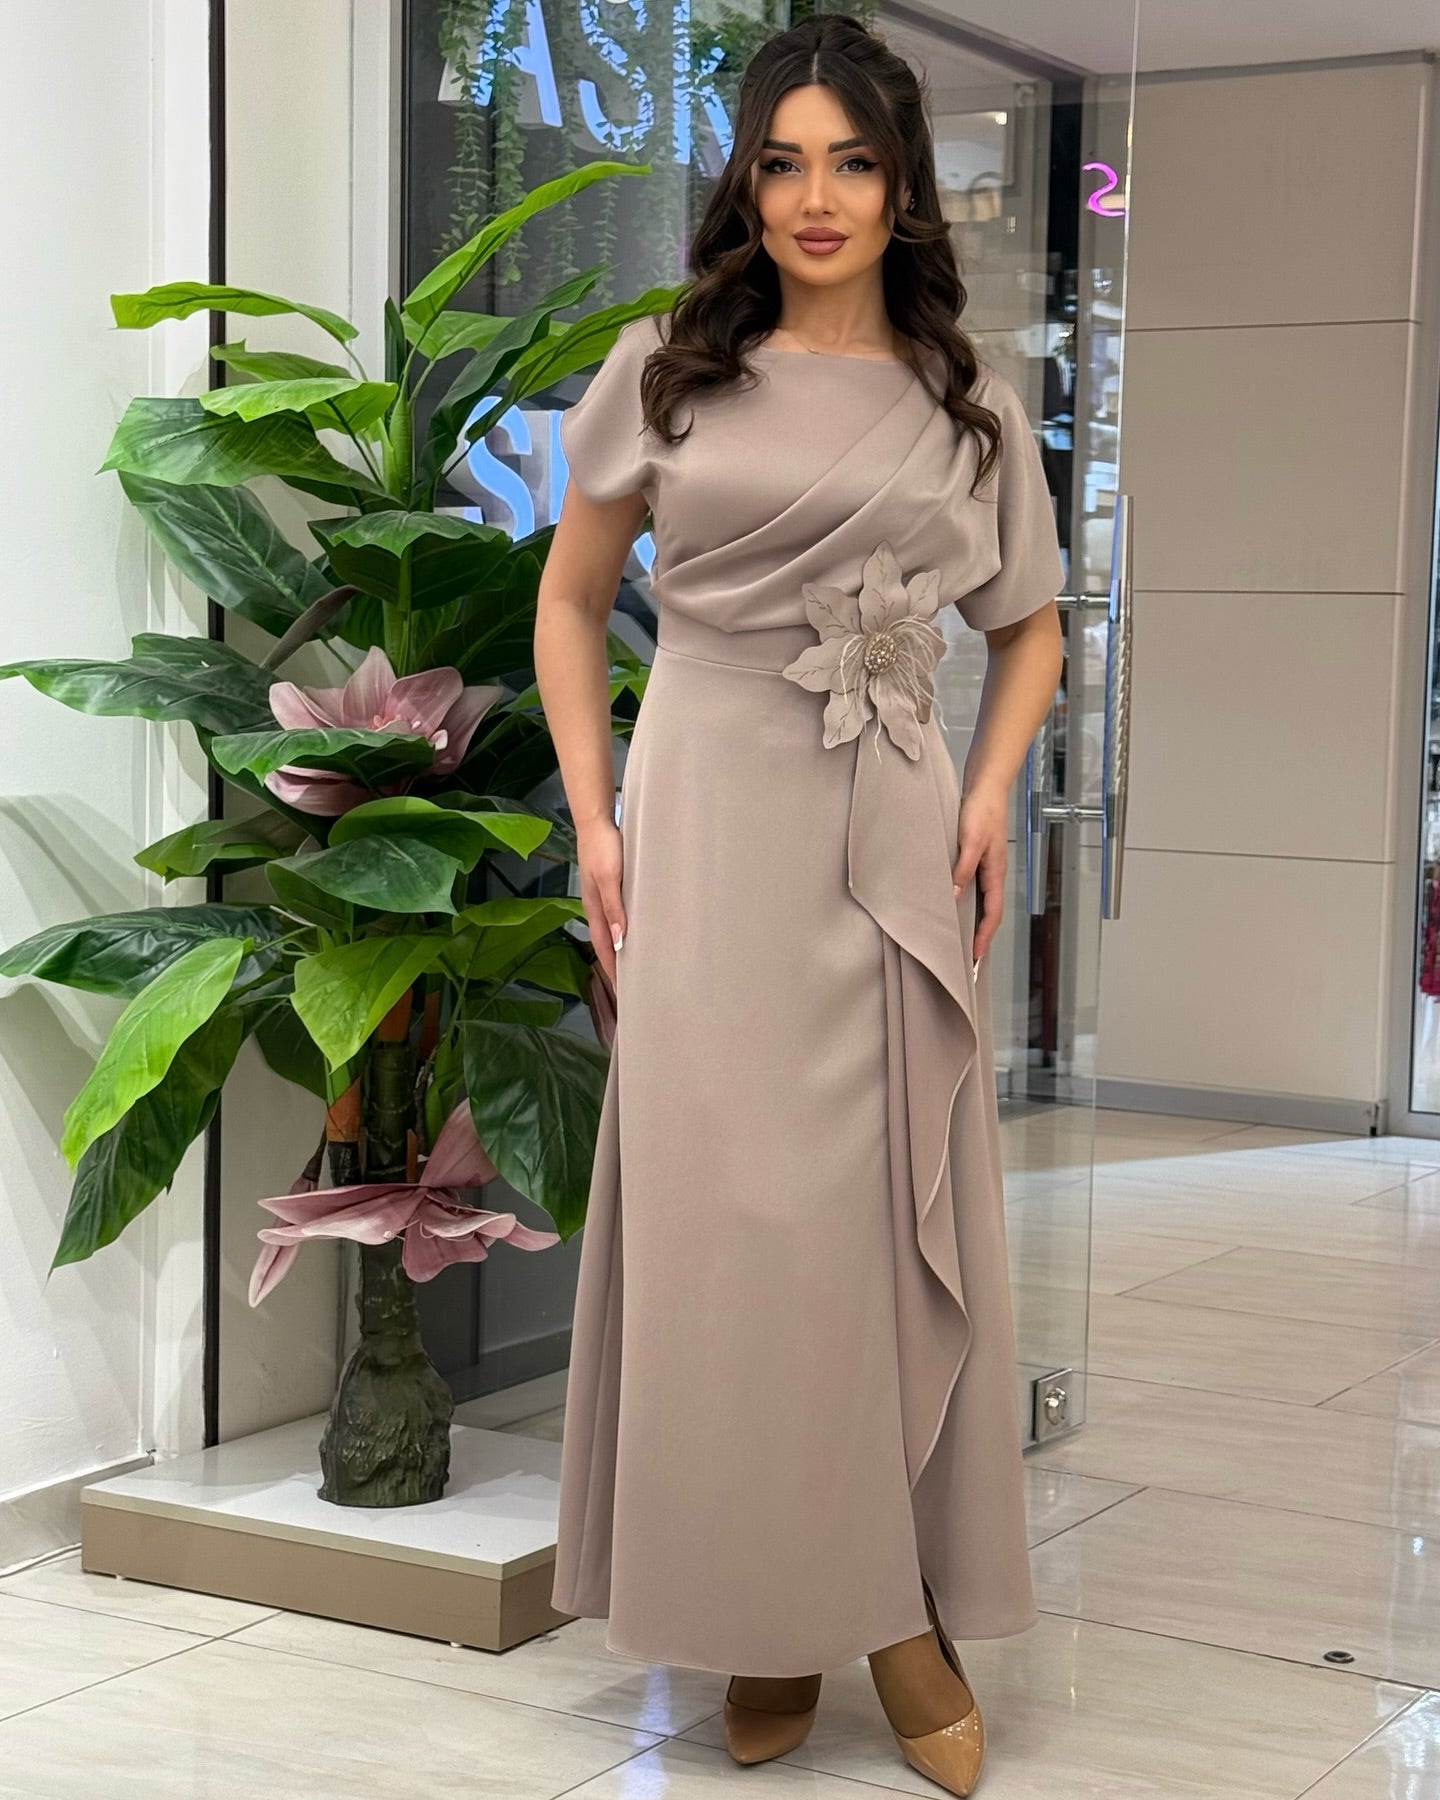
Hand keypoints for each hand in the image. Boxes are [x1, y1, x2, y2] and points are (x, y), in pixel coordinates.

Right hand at [577, 817, 625, 993]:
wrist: (596, 820)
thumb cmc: (602, 847)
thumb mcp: (609, 878)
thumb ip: (614, 908)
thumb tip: (620, 940)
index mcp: (594, 908)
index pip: (604, 947)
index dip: (612, 970)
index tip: (623, 991)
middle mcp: (597, 906)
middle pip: (607, 942)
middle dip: (616, 965)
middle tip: (631, 985)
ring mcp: (604, 895)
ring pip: (613, 929)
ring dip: (621, 948)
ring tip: (636, 963)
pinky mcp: (612, 884)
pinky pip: (618, 914)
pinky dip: (625, 928)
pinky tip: (637, 929)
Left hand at [951, 784, 1006, 966]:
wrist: (985, 786)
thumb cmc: (980, 811)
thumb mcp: (970, 841)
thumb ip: (962, 869)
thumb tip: (953, 897)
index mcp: (995, 874)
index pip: (992, 915)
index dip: (984, 938)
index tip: (975, 959)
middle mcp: (991, 874)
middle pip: (987, 913)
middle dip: (979, 937)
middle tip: (966, 959)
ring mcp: (985, 867)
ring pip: (979, 902)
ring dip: (971, 922)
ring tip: (958, 940)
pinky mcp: (975, 858)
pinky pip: (971, 888)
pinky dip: (964, 903)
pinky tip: (952, 907)